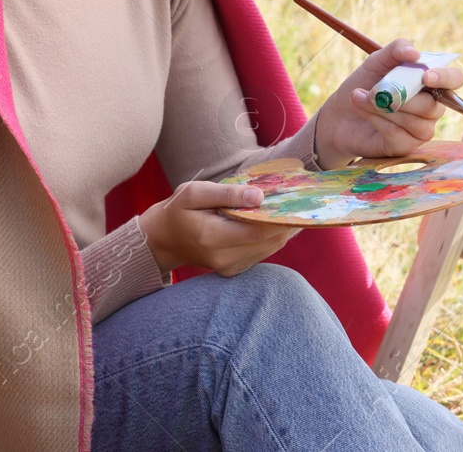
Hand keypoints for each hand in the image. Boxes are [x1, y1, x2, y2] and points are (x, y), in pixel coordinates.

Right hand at [138, 180, 297, 276]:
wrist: (162, 239)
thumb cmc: (178, 210)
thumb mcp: (195, 192)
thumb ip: (227, 194)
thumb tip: (259, 196)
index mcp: (212, 237)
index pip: (258, 230)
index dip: (281, 216)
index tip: (297, 199)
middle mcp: (223, 258)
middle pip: (269, 241)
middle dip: (286, 221)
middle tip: (299, 200)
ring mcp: (229, 267)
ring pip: (270, 248)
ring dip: (282, 229)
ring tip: (289, 207)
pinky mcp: (233, 270)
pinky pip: (262, 253)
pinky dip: (271, 237)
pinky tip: (273, 220)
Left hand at [312, 38, 462, 169]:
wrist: (340, 114)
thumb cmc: (364, 84)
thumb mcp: (377, 62)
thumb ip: (396, 50)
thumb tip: (415, 53)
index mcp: (431, 83)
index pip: (454, 80)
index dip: (445, 78)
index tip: (425, 76)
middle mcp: (432, 107)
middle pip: (433, 106)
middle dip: (402, 97)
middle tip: (375, 90)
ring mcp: (421, 129)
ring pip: (416, 122)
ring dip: (384, 108)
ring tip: (360, 97)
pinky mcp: (406, 146)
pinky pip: (400, 135)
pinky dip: (378, 121)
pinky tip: (363, 111)